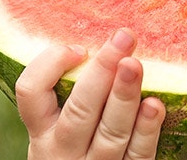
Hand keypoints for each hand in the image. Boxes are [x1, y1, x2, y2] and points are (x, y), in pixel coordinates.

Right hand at [15, 28, 165, 159]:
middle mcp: (62, 150)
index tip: (80, 48)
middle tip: (123, 38)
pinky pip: (137, 154)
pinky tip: (155, 105)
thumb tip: (109, 39)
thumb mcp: (61, 124)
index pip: (31, 93)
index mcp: (42, 131)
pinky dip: (147, 130)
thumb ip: (76, 91)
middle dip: (102, 71)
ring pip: (109, 133)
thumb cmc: (78, 146)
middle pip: (79, 110)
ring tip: (135, 66)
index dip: (50, 66)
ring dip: (124, 97)